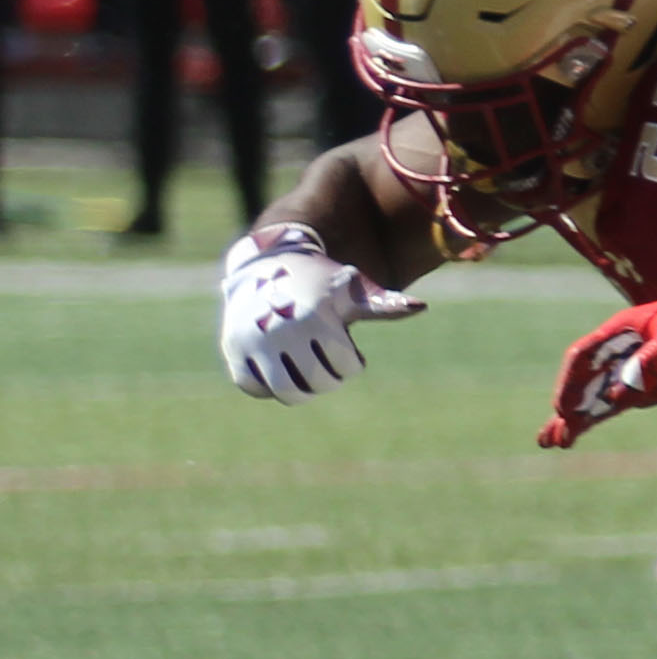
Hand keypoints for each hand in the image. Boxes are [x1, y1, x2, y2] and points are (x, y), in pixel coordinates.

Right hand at [220, 224, 423, 401]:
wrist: (267, 265)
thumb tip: (421, 307)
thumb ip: (384, 305)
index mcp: (316, 316)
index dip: (352, 363)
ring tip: (305, 370)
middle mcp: (281, 329)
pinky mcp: (232, 349)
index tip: (344, 347)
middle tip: (323, 360)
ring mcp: (252, 340)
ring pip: (286, 392)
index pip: (347, 367)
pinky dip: (268, 385)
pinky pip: (254, 388)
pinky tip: (276, 366)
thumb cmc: (321, 283)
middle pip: (319, 384)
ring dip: (302, 389)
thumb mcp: (352, 291)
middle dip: (329, 377)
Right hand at [542, 270, 656, 449]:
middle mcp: (620, 352)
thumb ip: (654, 362)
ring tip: (552, 442)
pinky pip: (613, 404)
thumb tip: (620, 394)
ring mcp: (630, 371)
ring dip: (575, 417)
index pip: (585, 356)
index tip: (564, 407)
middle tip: (553, 436)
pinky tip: (576, 433)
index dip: (571, 382)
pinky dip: (596, 418)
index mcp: (622, 331)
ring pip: (595, 396)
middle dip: (567, 406)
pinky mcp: (644, 388)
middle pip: (583, 380)